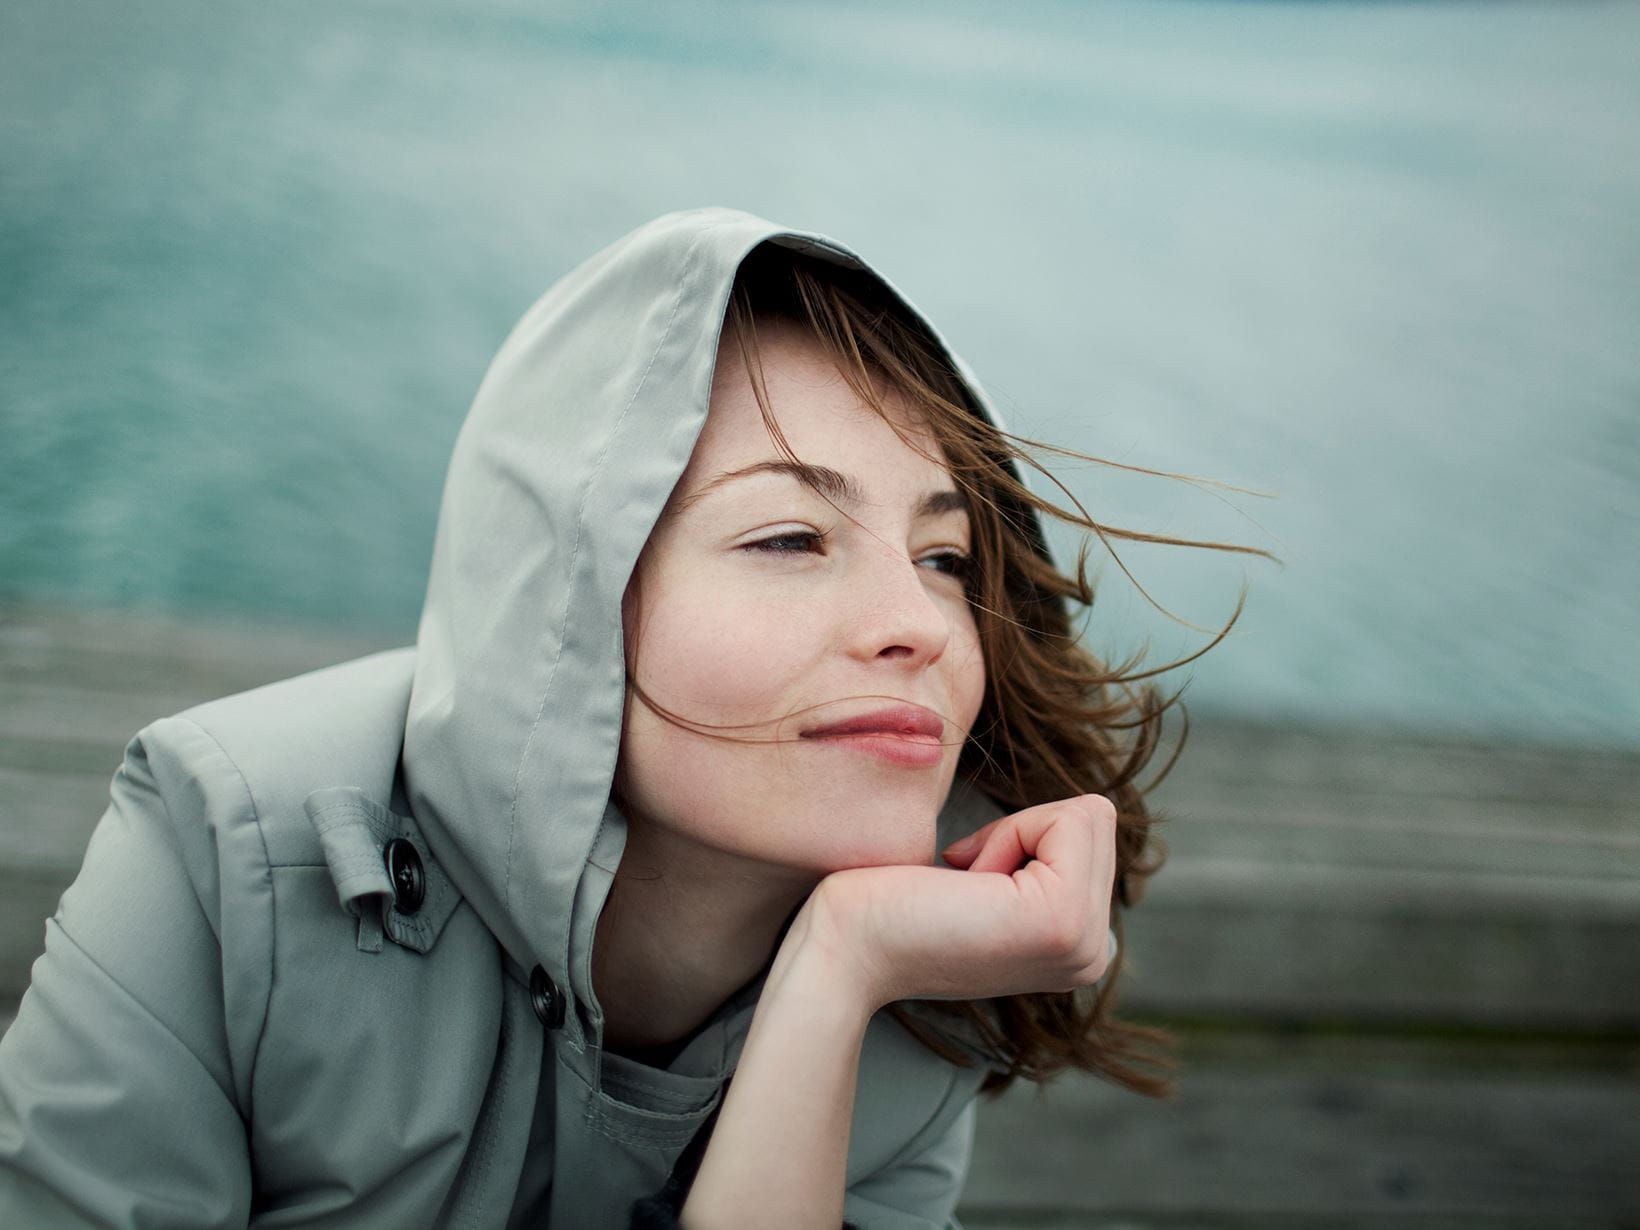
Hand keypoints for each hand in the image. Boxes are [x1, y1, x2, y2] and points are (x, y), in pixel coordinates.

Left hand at [792, 794, 1117, 1011]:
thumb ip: (1031, 865)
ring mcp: (1083, 942)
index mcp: (1079, 945)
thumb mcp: (983, 886)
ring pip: (1085, 817)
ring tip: (965, 890)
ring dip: (1010, 835)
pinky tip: (966, 889)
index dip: (1018, 833)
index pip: (1089, 832)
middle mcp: (1092, 952)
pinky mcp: (1062, 922)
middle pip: (1093, 821)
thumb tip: (1069, 817)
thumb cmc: (886, 907)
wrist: (842, 951)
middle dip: (1018, 831)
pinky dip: (1007, 835)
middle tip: (961, 887)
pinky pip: (1068, 821)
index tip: (964, 882)